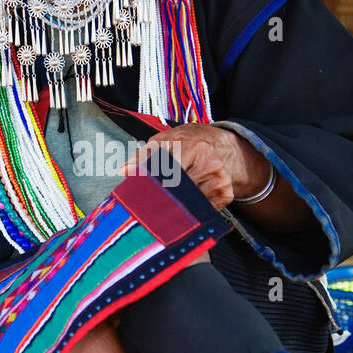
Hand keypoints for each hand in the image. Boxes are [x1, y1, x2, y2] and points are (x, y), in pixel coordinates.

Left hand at [122, 124, 267, 208]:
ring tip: (173, 198)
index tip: (144, 196)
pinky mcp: (226, 193)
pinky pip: (204, 210)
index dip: (156, 186)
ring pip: (191, 204)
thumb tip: (126, 171)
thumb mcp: (161, 142)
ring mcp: (220, 179)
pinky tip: (189, 198)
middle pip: (181, 192)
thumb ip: (142, 157)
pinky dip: (193, 209)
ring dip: (178, 206)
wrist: (215, 144)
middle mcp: (209, 162)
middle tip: (153, 204)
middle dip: (165, 199)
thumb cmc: (184, 143)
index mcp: (191, 146)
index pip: (170, 173)